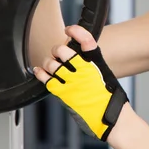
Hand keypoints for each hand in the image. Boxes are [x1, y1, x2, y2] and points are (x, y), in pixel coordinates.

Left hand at [33, 25, 128, 141]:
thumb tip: (80, 51)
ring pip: (53, 64)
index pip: (86, 40)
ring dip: (50, 62)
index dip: (77, 32)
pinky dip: (41, 73)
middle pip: (63, 51)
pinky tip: (39, 71)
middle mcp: (84, 71)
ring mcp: (73, 83)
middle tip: (59, 53)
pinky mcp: (64, 95)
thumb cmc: (109, 99)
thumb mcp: (105, 75)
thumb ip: (93, 63)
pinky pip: (47, 80)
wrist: (110, 119)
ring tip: (51, 64)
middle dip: (58, 49)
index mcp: (96, 64)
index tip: (70, 30)